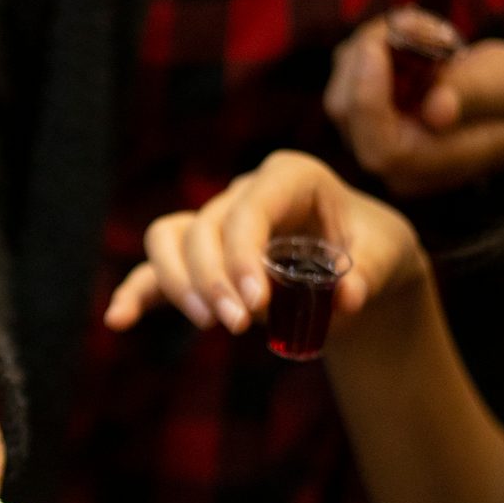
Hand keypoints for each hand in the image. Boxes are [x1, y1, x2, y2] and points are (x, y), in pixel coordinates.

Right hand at [105, 151, 425, 339]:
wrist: (361, 262)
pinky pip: (155, 270)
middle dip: (213, 278)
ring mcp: (215, 224)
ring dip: (179, 282)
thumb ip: (368, 274)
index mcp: (289, 177)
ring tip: (209, 324)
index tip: (257, 301)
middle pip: (204, 226)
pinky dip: (137, 293)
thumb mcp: (385, 258)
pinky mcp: (198, 260)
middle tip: (240, 325)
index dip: (243, 252)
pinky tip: (119, 320)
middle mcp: (244, 193)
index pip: (249, 207)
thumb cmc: (373, 250)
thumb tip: (346, 299)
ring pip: (169, 238)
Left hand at [325, 16, 503, 197]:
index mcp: (432, 167)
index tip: (376, 45)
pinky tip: (416, 35)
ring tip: (429, 27)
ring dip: (375, 42)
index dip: (369, 98)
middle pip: (348, 110)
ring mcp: (374, 137)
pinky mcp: (367, 111)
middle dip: (372, 53)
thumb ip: (475, 96)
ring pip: (342, 85)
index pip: (382, 149)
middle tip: (420, 21)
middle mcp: (393, 162)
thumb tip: (436, 111)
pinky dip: (374, 43)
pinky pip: (348, 71)